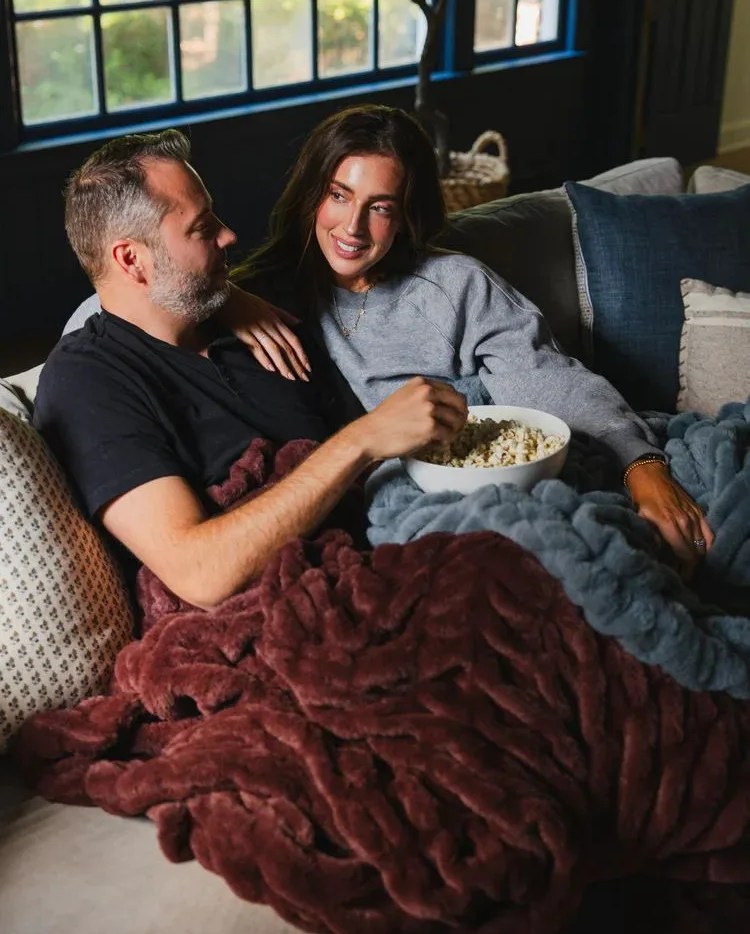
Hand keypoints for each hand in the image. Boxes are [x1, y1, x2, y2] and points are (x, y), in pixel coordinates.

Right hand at [222, 284, 310, 380]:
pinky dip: (264, 358)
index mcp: (276, 320)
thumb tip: (298, 322)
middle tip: (304, 378)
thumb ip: (283, 315)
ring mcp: (257, 331)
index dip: (302, 354)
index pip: (293, 340)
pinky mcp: (245, 335)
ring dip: (283, 365)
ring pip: (274, 350)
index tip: (308, 367)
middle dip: (296, 364)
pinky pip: (256, 348)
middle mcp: (269, 326)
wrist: (225, 298)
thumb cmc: (246, 301)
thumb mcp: (267, 305)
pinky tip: (271, 369)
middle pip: (286, 347)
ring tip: (290, 377)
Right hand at [347, 377, 467, 462]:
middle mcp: (427, 392)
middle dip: (461, 417)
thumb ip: (425, 396)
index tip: (453, 415)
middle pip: (459, 403)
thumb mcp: (405, 396)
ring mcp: (430, 410)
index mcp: (422, 383)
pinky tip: (434, 444)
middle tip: (456, 428)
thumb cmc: (385, 420)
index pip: (451, 391)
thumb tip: (449, 405)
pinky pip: (448, 436)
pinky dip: (444, 442)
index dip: (455, 405)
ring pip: (457, 421)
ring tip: (441, 438)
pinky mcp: (430, 428)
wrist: (370, 435)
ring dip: (452, 432)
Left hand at [626, 461, 713, 578]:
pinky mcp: (699, 512)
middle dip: (690, 567)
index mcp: (669, 524)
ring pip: (703, 545)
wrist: (651, 475)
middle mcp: (685, 521)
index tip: (679, 578)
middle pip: (695, 552)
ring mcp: (694, 516)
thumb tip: (656, 553)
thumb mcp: (639, 517)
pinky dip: (707, 545)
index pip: (685, 554)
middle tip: (682, 575)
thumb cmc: (642, 497)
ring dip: (697, 558)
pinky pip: (709, 533)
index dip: (684, 569)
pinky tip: (702, 554)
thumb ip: (648, 535)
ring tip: (688, 566)